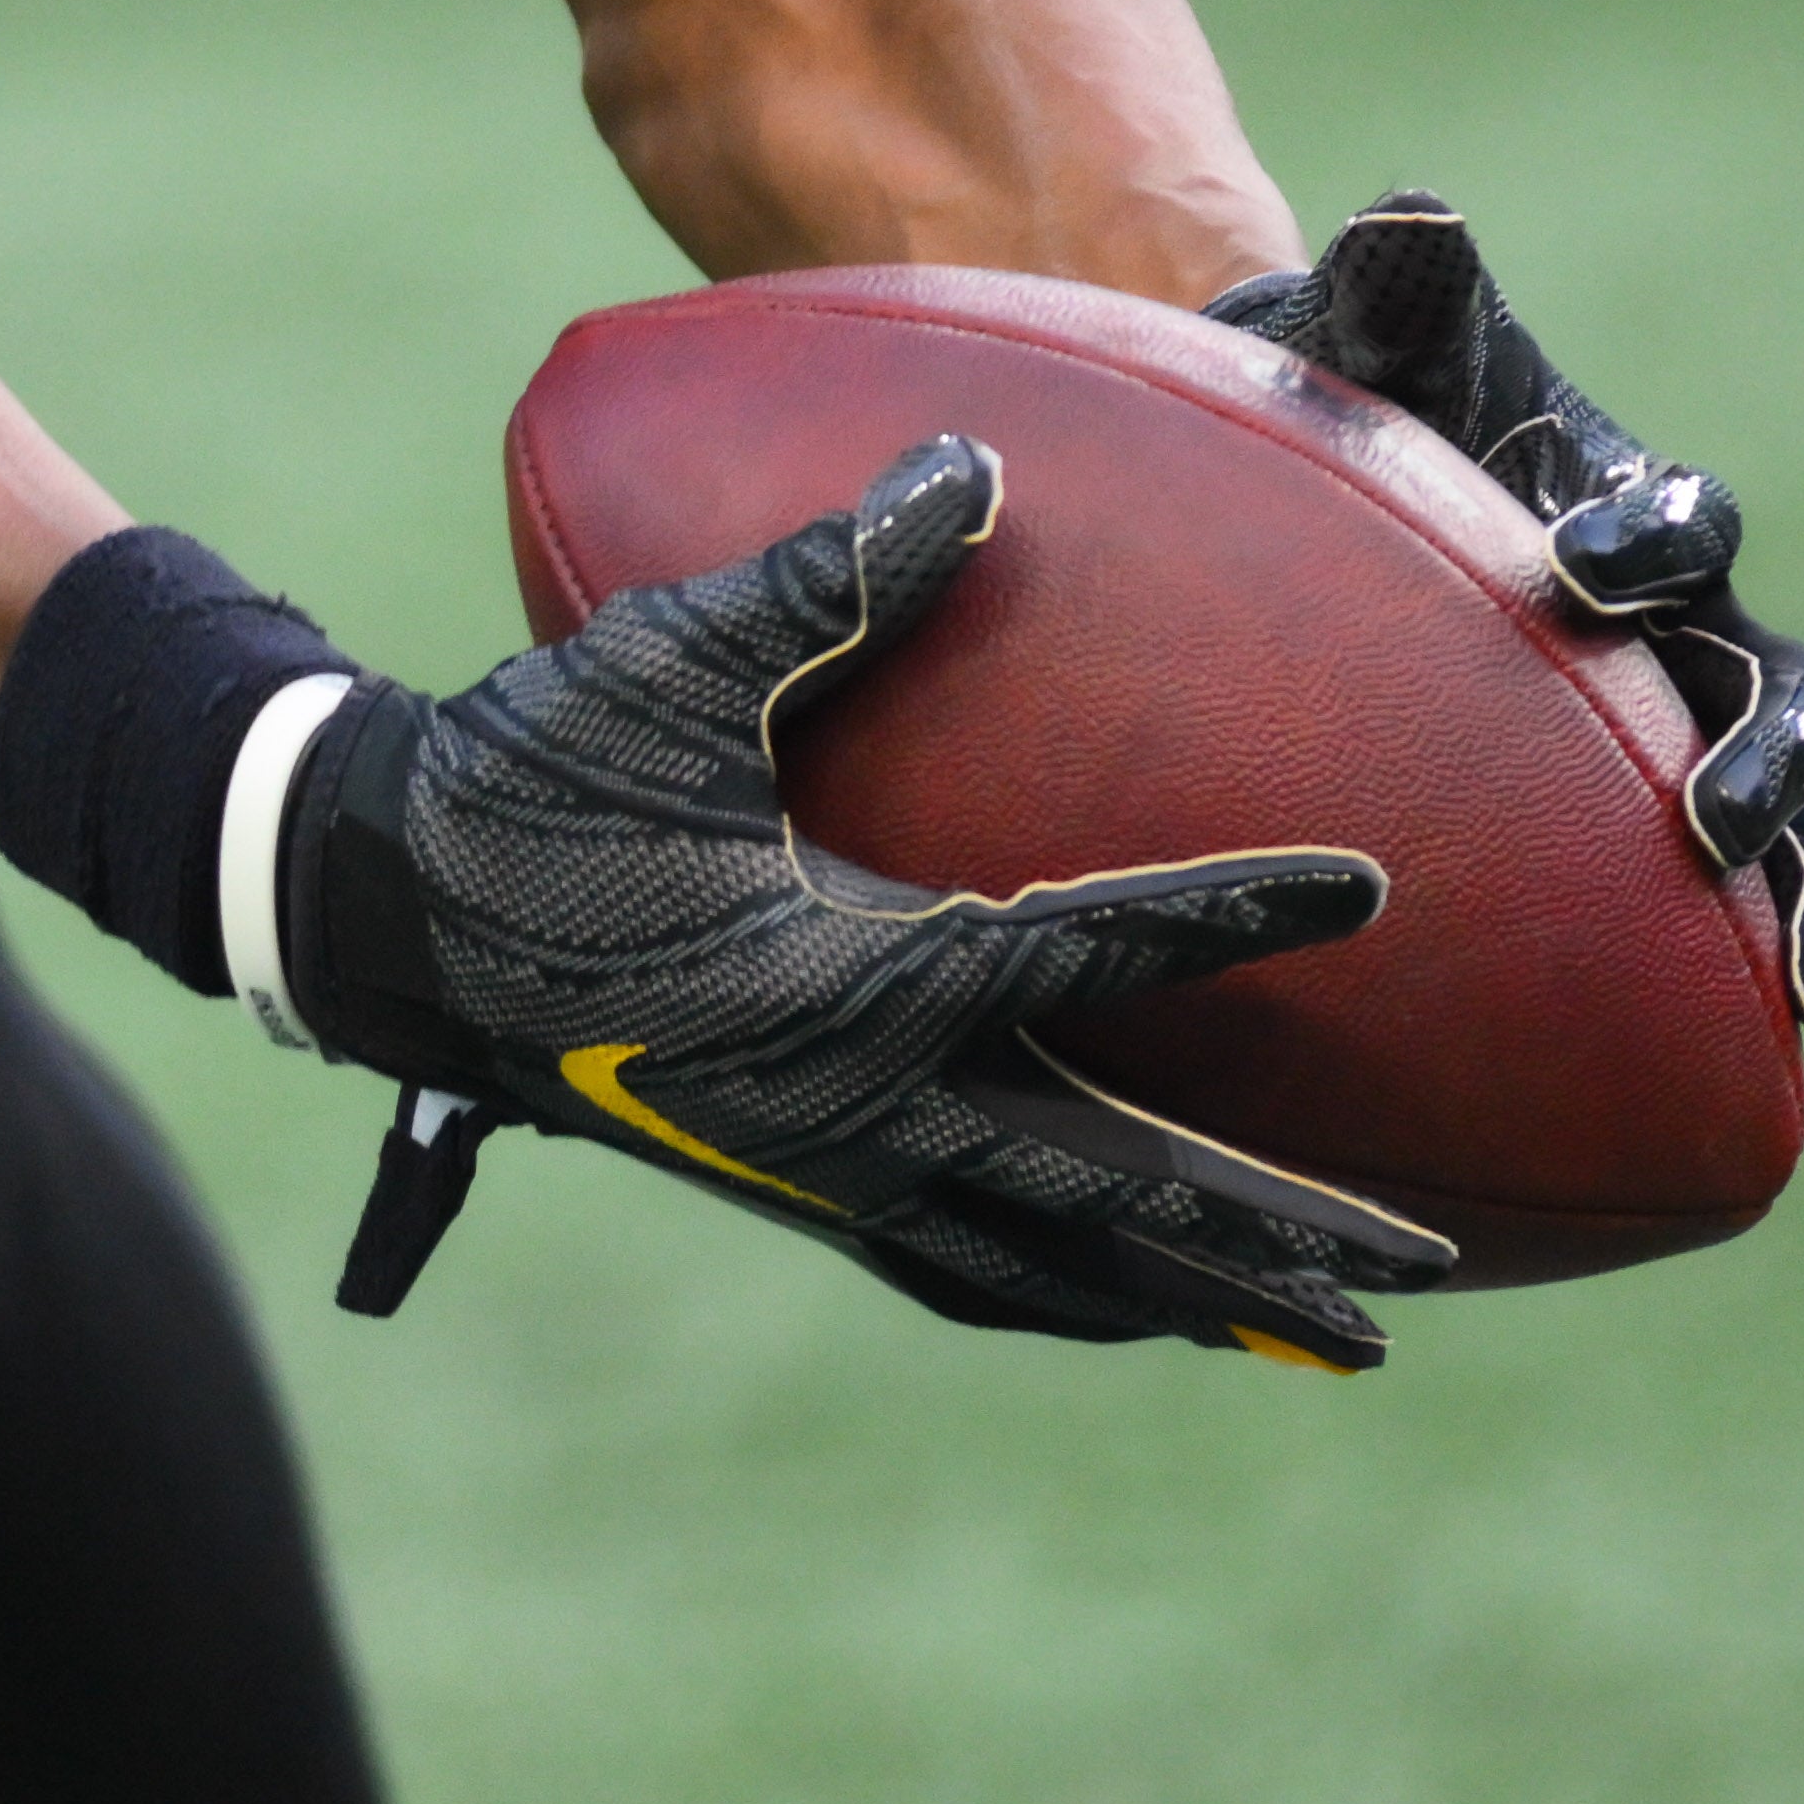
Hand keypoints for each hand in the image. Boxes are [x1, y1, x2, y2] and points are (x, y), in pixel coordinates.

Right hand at [259, 438, 1449, 1363]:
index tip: (1367, 888)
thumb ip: (826, 574)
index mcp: (847, 983)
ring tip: (1327, 1338)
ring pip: (1050, 1262)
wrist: (381, 916)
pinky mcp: (788, 1181)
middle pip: (1114, 1190)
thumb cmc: (519, 781)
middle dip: (1270, 1242)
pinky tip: (1124, 1306)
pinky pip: (964, 1271)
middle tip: (1422, 1283)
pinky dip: (1067, 1296)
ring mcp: (824, 1166)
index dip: (1231, 914)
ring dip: (1191, 1297)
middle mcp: (858, 1106)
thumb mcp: (662, 666)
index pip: (1087, 951)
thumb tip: (973, 465)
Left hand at [1214, 191, 1803, 1032]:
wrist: (1344, 488)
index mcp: (1629, 498)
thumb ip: (1402, 291)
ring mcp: (1683, 718)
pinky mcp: (1657, 804)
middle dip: (1762, 751)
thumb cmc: (1362, 410)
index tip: (1575, 570)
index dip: (1643, 539)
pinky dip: (1779, 946)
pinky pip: (1742, 893)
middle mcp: (1686, 617)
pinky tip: (1797, 1031)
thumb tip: (1410, 209)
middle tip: (1706, 817)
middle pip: (1776, 681)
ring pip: (1793, 805)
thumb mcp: (1376, 349)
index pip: (1676, 515)